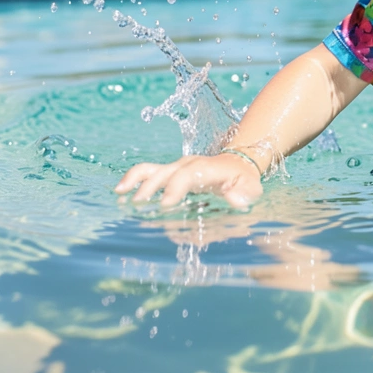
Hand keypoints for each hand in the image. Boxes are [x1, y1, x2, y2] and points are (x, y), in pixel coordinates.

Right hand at [114, 153, 262, 208]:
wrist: (239, 164)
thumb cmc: (244, 181)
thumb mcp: (251, 189)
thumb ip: (244, 195)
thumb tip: (234, 199)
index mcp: (208, 167)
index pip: (189, 174)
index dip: (176, 188)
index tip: (166, 205)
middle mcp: (188, 164)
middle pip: (166, 173)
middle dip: (152, 189)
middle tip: (141, 208)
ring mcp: (176, 166)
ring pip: (151, 169)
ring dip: (136, 182)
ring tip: (121, 197)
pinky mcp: (168, 171)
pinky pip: (147, 171)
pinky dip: (132, 179)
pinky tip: (120, 191)